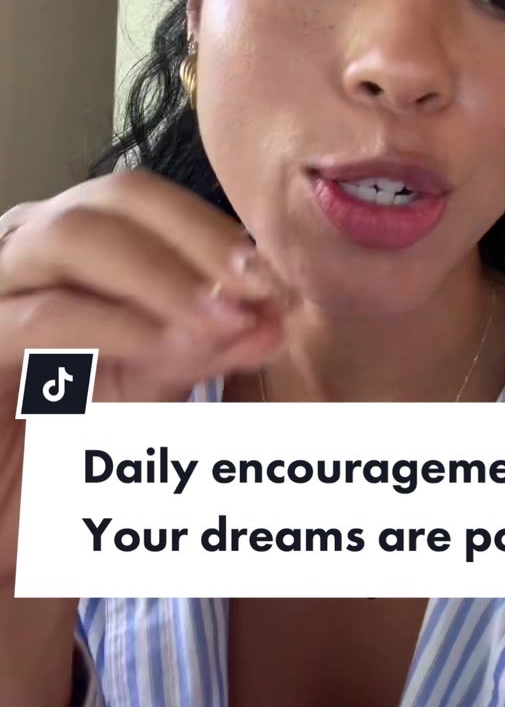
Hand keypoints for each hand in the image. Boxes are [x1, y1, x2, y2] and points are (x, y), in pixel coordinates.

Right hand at [0, 168, 295, 587]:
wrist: (8, 510)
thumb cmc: (71, 441)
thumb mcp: (152, 384)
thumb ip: (205, 347)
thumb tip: (272, 318)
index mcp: (76, 240)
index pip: (150, 202)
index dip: (216, 231)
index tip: (276, 282)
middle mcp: (28, 244)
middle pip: (116, 197)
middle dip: (197, 238)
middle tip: (259, 288)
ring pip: (74, 236)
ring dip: (161, 275)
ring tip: (222, 320)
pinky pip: (43, 316)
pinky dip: (115, 326)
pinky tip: (169, 349)